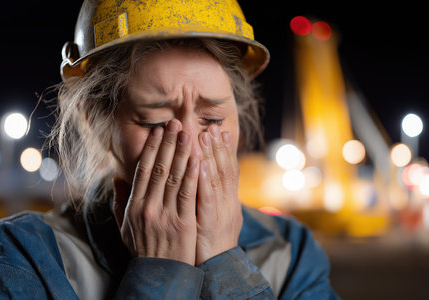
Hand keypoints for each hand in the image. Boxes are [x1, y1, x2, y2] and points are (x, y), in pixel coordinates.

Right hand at [112, 119, 198, 264]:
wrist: (158, 273)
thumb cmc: (142, 246)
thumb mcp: (124, 225)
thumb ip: (120, 200)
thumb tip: (117, 177)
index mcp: (134, 204)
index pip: (144, 170)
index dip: (152, 149)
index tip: (159, 131)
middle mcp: (148, 206)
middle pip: (160, 168)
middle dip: (169, 144)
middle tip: (176, 124)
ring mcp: (165, 214)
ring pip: (175, 178)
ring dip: (182, 154)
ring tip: (189, 134)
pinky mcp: (183, 222)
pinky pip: (188, 195)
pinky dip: (193, 176)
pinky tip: (198, 159)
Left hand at [195, 124, 242, 265]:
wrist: (219, 269)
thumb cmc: (213, 242)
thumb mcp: (217, 217)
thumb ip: (212, 197)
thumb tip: (208, 179)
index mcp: (228, 201)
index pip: (227, 170)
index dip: (224, 150)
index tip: (219, 131)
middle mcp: (227, 203)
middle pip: (223, 170)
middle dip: (218, 146)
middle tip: (212, 126)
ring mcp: (220, 212)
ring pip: (217, 179)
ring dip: (212, 156)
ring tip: (206, 135)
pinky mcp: (209, 223)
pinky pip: (207, 199)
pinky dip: (205, 180)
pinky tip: (201, 164)